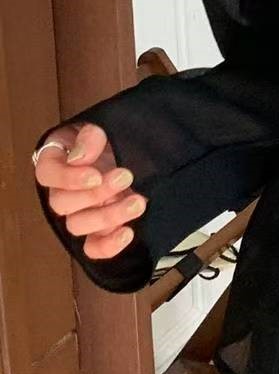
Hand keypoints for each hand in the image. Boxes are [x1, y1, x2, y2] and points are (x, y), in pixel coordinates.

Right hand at [34, 123, 145, 260]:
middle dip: (96, 194)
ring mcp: (79, 212)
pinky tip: (127, 232)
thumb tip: (80, 157)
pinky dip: (107, 245)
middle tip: (126, 177)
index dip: (68, 178)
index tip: (95, 175)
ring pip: (77, 226)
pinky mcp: (97, 230)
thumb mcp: (103, 126)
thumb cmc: (112, 137)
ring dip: (108, 216)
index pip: (47, 174)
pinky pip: (92, 247)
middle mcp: (63, 190)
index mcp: (57, 160)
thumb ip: (91, 137)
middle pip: (63, 203)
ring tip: (137, 202)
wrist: (136, 148)